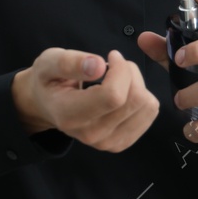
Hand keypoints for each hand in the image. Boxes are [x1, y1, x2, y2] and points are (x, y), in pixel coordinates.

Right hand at [11, 47, 158, 152]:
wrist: (47, 104)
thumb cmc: (49, 79)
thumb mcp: (49, 62)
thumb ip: (69, 63)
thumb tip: (98, 66)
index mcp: (70, 116)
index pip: (113, 96)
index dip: (120, 70)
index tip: (111, 56)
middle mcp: (90, 135)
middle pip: (135, 100)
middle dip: (131, 73)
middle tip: (114, 63)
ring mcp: (108, 142)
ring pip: (146, 106)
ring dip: (138, 83)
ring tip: (117, 78)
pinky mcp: (121, 142)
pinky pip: (150, 113)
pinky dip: (142, 96)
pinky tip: (123, 92)